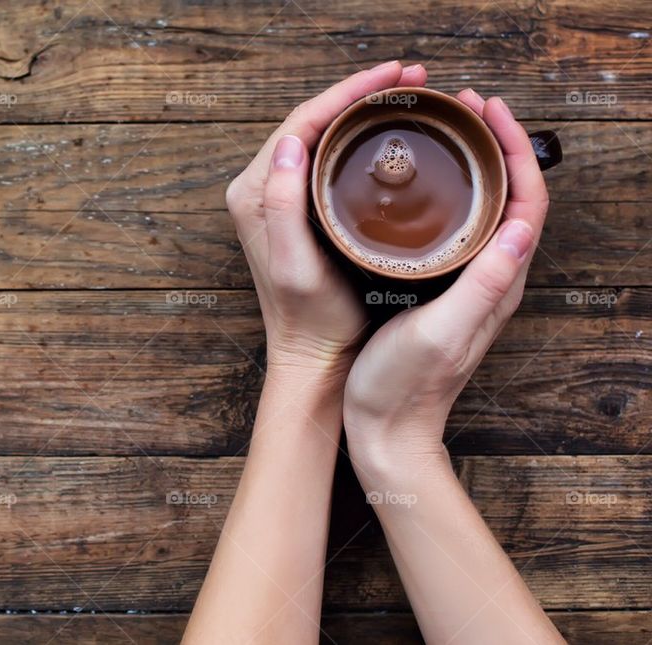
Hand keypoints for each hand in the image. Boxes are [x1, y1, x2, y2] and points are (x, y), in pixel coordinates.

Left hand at [227, 61, 427, 381]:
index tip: (393, 74)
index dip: (348, 91)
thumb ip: (283, 204)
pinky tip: (387, 132)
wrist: (314, 355)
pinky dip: (357, 138)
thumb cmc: (310, 317)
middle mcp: (261, 190)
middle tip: (410, 76)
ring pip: (321, 137)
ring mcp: (280, 200)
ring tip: (405, 92)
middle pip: (312, 122)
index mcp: (254, 193)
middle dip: (359, 93)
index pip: (301, 123)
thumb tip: (291, 141)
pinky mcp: (299, 212)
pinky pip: (327, 159)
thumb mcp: (297, 265)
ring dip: (360, 110)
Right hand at [343, 90, 549, 475]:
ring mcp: (465, 285)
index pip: (526, 203)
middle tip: (463, 108)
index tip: (488, 112)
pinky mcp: (439, 291)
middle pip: (509, 198)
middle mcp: (490, 279)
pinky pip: (456, 230)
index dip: (515, 151)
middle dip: (496, 145)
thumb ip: (482, 284)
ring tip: (446, 133)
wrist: (383, 430)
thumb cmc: (403, 387)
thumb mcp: (442, 332)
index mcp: (498, 283)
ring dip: (474, 166)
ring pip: (483, 211)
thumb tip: (518, 227)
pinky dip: (448, 195)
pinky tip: (419, 187)